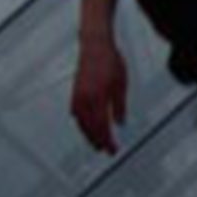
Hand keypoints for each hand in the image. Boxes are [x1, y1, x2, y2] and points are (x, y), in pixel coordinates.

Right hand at [71, 33, 128, 154]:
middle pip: (90, 129)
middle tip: (106, 150)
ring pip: (81, 123)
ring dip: (88, 135)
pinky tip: (85, 125)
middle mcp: (85, 100)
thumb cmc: (110, 61)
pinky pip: (76, 114)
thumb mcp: (121, 84)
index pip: (102, 128)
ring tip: (96, 143)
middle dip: (98, 141)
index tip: (113, 150)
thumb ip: (120, 106)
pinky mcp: (74, 93)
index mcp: (98, 99)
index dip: (108, 141)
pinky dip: (81, 123)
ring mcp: (77, 97)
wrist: (95, 46)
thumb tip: (120, 123)